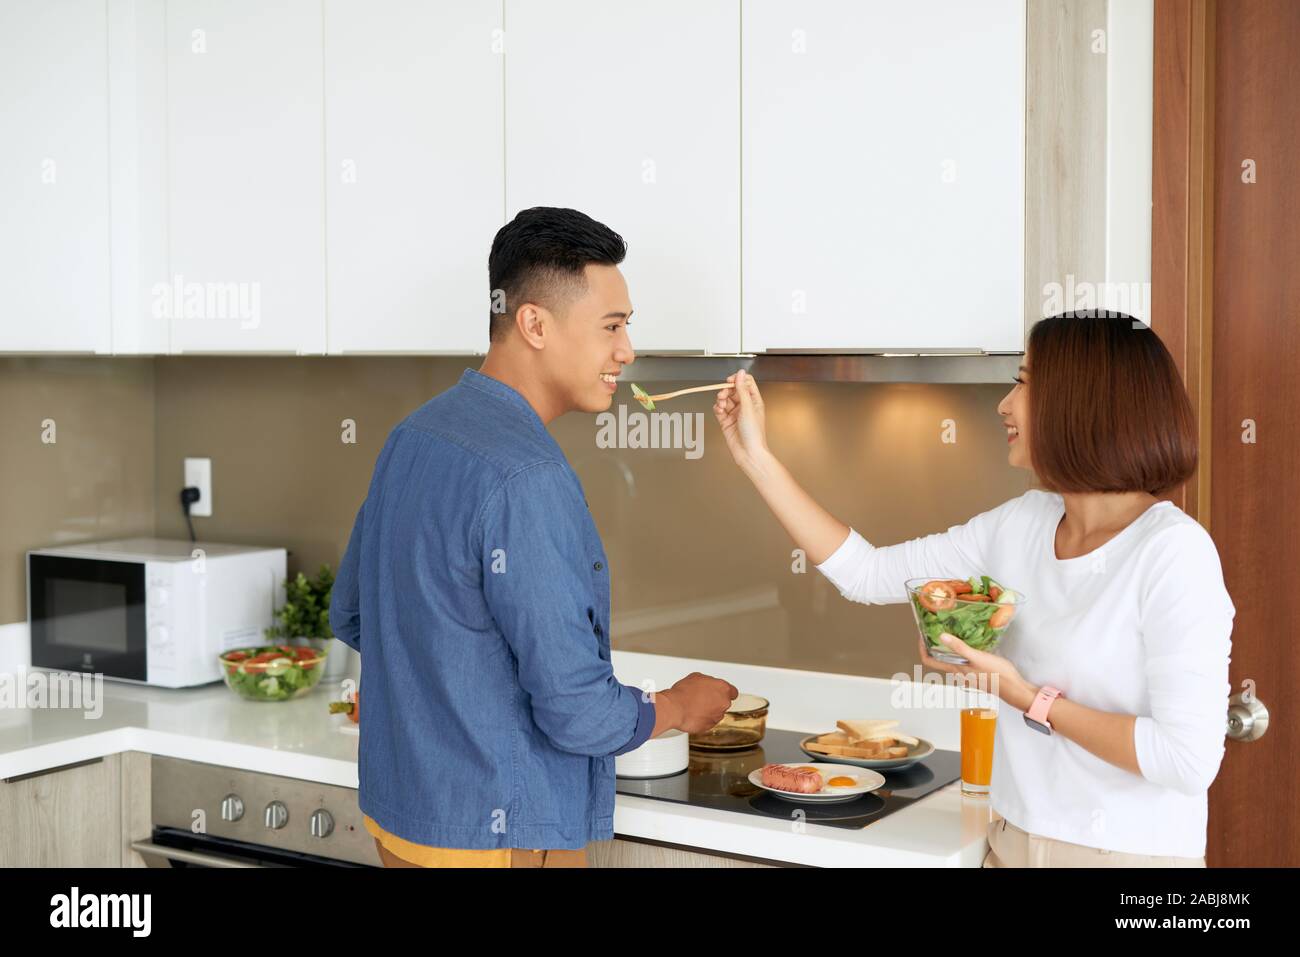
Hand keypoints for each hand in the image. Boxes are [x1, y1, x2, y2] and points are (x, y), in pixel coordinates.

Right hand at [663, 672, 738, 733]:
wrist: (675, 708)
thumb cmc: (683, 692)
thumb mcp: (696, 677)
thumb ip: (708, 682)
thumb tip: (707, 685)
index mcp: (723, 689)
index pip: (733, 692)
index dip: (725, 692)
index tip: (721, 692)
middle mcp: (723, 703)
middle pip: (724, 702)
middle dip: (715, 701)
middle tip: (703, 698)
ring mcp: (717, 716)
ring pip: (716, 713)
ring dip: (709, 711)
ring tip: (695, 706)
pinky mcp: (709, 727)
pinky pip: (708, 722)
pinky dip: (703, 719)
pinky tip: (693, 714)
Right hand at [713, 369, 768, 472]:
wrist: (748, 453)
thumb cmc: (754, 434)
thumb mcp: (748, 408)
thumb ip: (742, 389)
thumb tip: (740, 374)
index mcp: (754, 401)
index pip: (746, 383)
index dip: (737, 380)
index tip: (730, 381)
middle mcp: (745, 406)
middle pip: (733, 390)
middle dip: (726, 391)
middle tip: (723, 395)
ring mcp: (735, 414)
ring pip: (725, 400)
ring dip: (720, 400)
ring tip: (721, 405)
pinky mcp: (726, 421)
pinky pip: (719, 410)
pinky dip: (717, 408)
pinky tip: (719, 411)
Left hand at [917, 633, 1037, 710]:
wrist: (1014, 688)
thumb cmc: (997, 674)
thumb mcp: (977, 657)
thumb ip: (960, 648)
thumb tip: (941, 637)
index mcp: (955, 669)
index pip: (930, 661)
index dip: (922, 649)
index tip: (922, 636)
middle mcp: (958, 673)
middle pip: (939, 660)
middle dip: (935, 645)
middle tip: (935, 629)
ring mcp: (967, 674)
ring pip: (951, 660)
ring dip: (948, 648)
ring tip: (950, 633)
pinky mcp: (977, 673)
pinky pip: (963, 662)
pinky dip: (960, 652)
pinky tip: (968, 643)